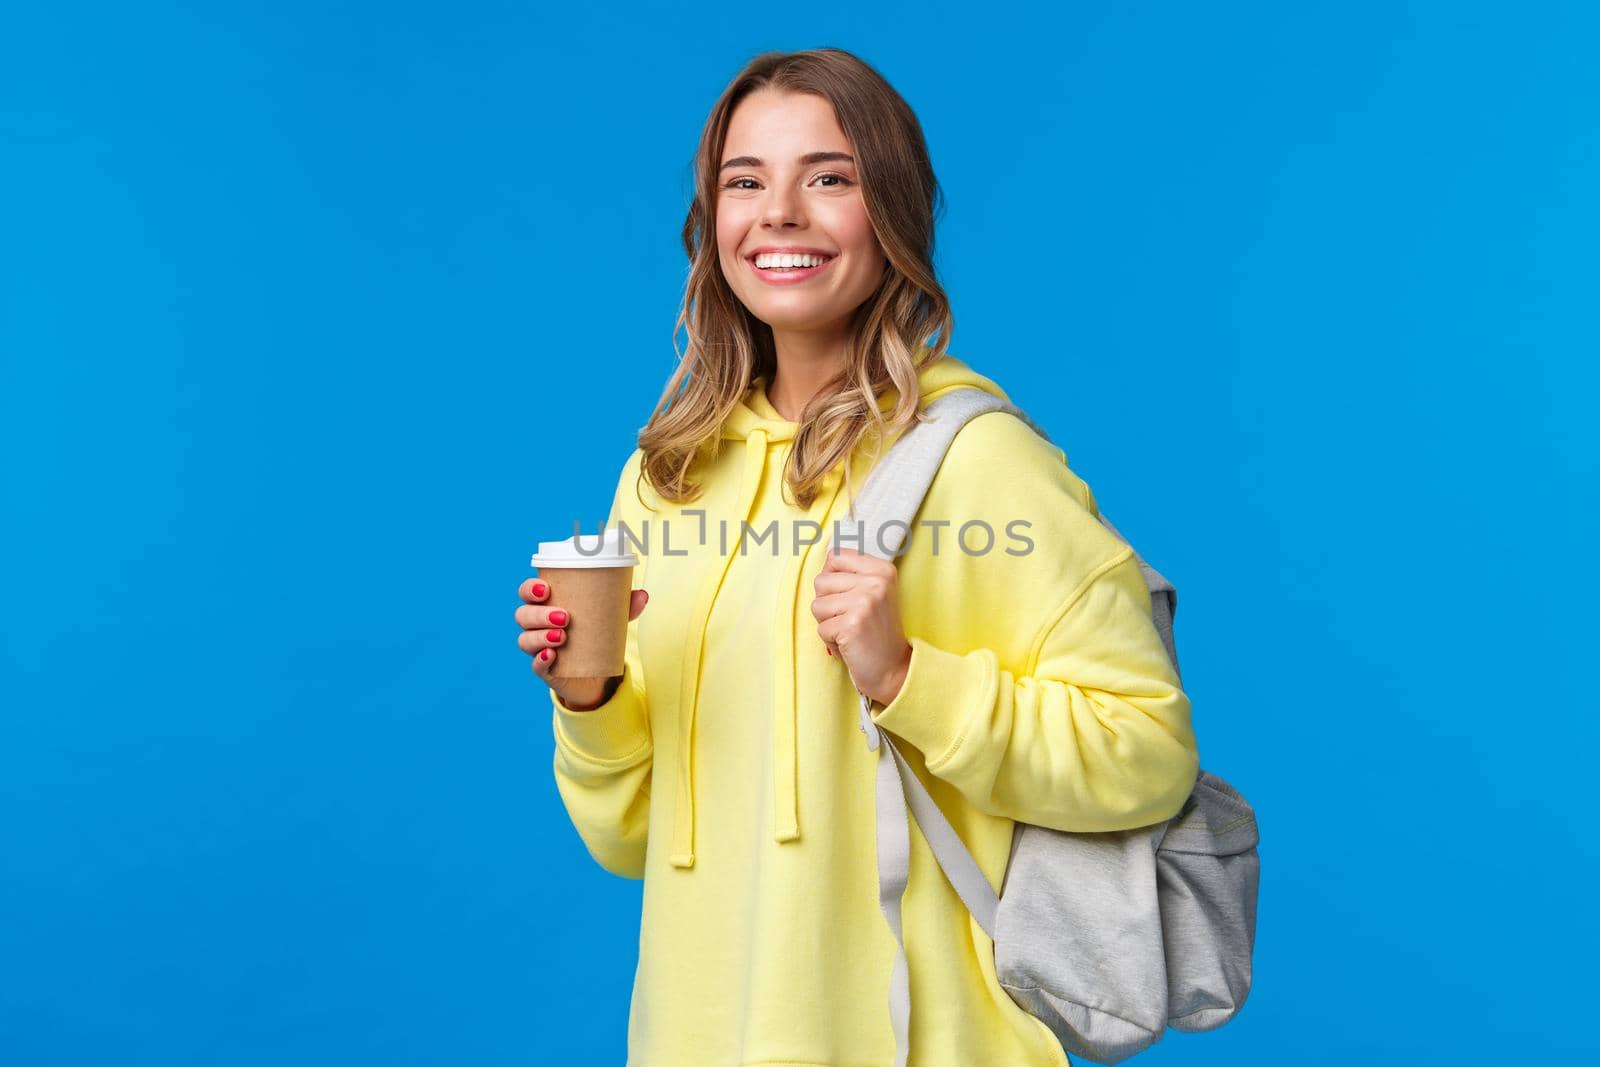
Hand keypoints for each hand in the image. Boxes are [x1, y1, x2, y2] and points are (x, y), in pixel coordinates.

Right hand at [517, 576, 648, 710]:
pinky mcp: (545, 670)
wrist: (597, 673)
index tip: (545, 589)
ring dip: (540, 636)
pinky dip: (541, 660)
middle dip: (539, 614)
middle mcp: (536, 626)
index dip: (530, 589)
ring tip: (563, 636)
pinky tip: (551, 655)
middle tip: (565, 616)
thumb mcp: (610, 619)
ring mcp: (538, 649)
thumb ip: (624, 607)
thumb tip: (643, 595)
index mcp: (546, 606)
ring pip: (525, 640)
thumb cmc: (595, 635)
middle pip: (523, 616)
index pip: (527, 593)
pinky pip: (536, 665)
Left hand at [811, 545, 912, 706]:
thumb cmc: (877, 633)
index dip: (832, 579)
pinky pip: (821, 628)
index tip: (848, 596)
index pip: (835, 556)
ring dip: (828, 624)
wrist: (895, 670)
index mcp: (882, 569)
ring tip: (850, 632)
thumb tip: (826, 557)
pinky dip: (831, 642)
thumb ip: (853, 574)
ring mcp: (864, 602)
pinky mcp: (851, 624)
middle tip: (851, 619)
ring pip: (817, 605)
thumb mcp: (874, 594)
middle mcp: (876, 581)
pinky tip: (850, 645)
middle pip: (821, 581)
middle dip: (828, 605)